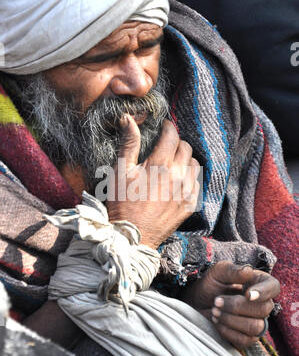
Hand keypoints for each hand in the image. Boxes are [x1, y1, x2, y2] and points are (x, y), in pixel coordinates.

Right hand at [106, 114, 200, 248]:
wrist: (131, 237)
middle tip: (165, 146)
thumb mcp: (120, 171)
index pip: (172, 135)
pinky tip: (176, 180)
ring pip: (194, 164)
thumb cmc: (121, 203)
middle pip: (186, 147)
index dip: (167, 127)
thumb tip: (128, 118)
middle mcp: (177, 176)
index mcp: (159, 165)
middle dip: (176, 142)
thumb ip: (128, 143)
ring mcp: (186, 192)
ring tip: (171, 163)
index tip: (163, 127)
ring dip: (184, 159)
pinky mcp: (190, 205)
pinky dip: (189, 177)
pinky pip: (196, 182)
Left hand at [182, 261, 279, 348]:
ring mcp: (257, 321)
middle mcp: (262, 302)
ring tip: (214, 311)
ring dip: (231, 320)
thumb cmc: (210, 284)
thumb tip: (249, 271)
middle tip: (216, 301)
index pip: (273, 287)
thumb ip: (233, 270)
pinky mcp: (247, 337)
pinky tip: (216, 322)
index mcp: (259, 282)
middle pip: (263, 309)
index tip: (247, 294)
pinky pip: (246, 340)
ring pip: (255, 327)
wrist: (197, 302)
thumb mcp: (217, 272)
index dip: (263, 292)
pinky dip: (228, 332)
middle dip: (236, 307)